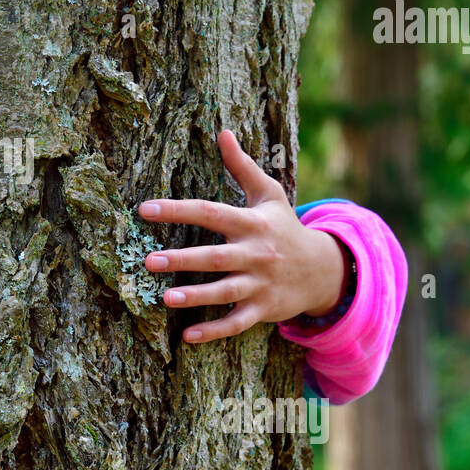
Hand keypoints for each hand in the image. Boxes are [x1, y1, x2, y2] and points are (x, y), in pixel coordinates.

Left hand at [138, 130, 344, 343]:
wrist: (324, 269)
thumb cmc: (284, 227)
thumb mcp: (269, 194)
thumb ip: (242, 166)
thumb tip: (222, 132)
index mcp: (252, 223)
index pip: (210, 213)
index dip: (177, 210)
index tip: (144, 209)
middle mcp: (256, 253)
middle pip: (215, 256)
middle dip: (182, 259)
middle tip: (148, 261)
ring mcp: (261, 284)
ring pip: (225, 292)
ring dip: (196, 297)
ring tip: (165, 298)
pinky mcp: (264, 310)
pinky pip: (237, 323)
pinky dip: (214, 332)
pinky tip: (186, 337)